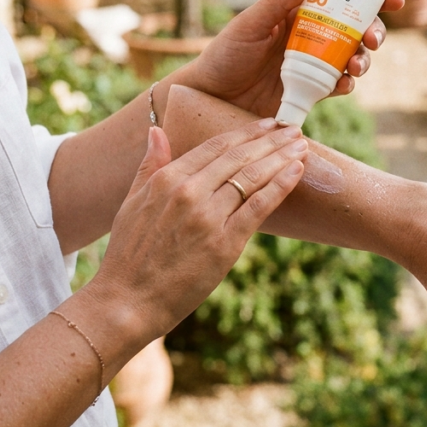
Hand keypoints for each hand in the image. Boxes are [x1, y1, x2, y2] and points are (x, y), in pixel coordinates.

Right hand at [90, 119, 306, 342]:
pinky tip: (296, 171)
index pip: (216, 147)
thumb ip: (149, 165)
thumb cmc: (128, 255)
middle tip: (294, 129)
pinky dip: (280, 186)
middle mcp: (189, 192)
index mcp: (167, 180)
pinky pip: (258, 207)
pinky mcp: (224, 243)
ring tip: (301, 145)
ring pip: (252, 177)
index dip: (246, 133)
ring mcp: (208, 217)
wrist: (126, 301)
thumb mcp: (131, 202)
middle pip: (239, 157)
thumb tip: (158, 131)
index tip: (267, 124)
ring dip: (281, 158)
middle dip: (270, 140)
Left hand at [182, 0, 404, 117]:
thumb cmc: (224, 53)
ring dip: (364, 60)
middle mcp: (312, 35)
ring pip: (353, 57)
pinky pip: (338, 85)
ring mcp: (313, 63)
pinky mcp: (310, 90)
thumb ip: (280, 0)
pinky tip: (344, 85)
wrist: (211, 98)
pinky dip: (347, 84)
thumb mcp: (250, 23)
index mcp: (299, 12)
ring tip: (358, 66)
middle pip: (356, 29)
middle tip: (372, 38)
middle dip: (374, 31)